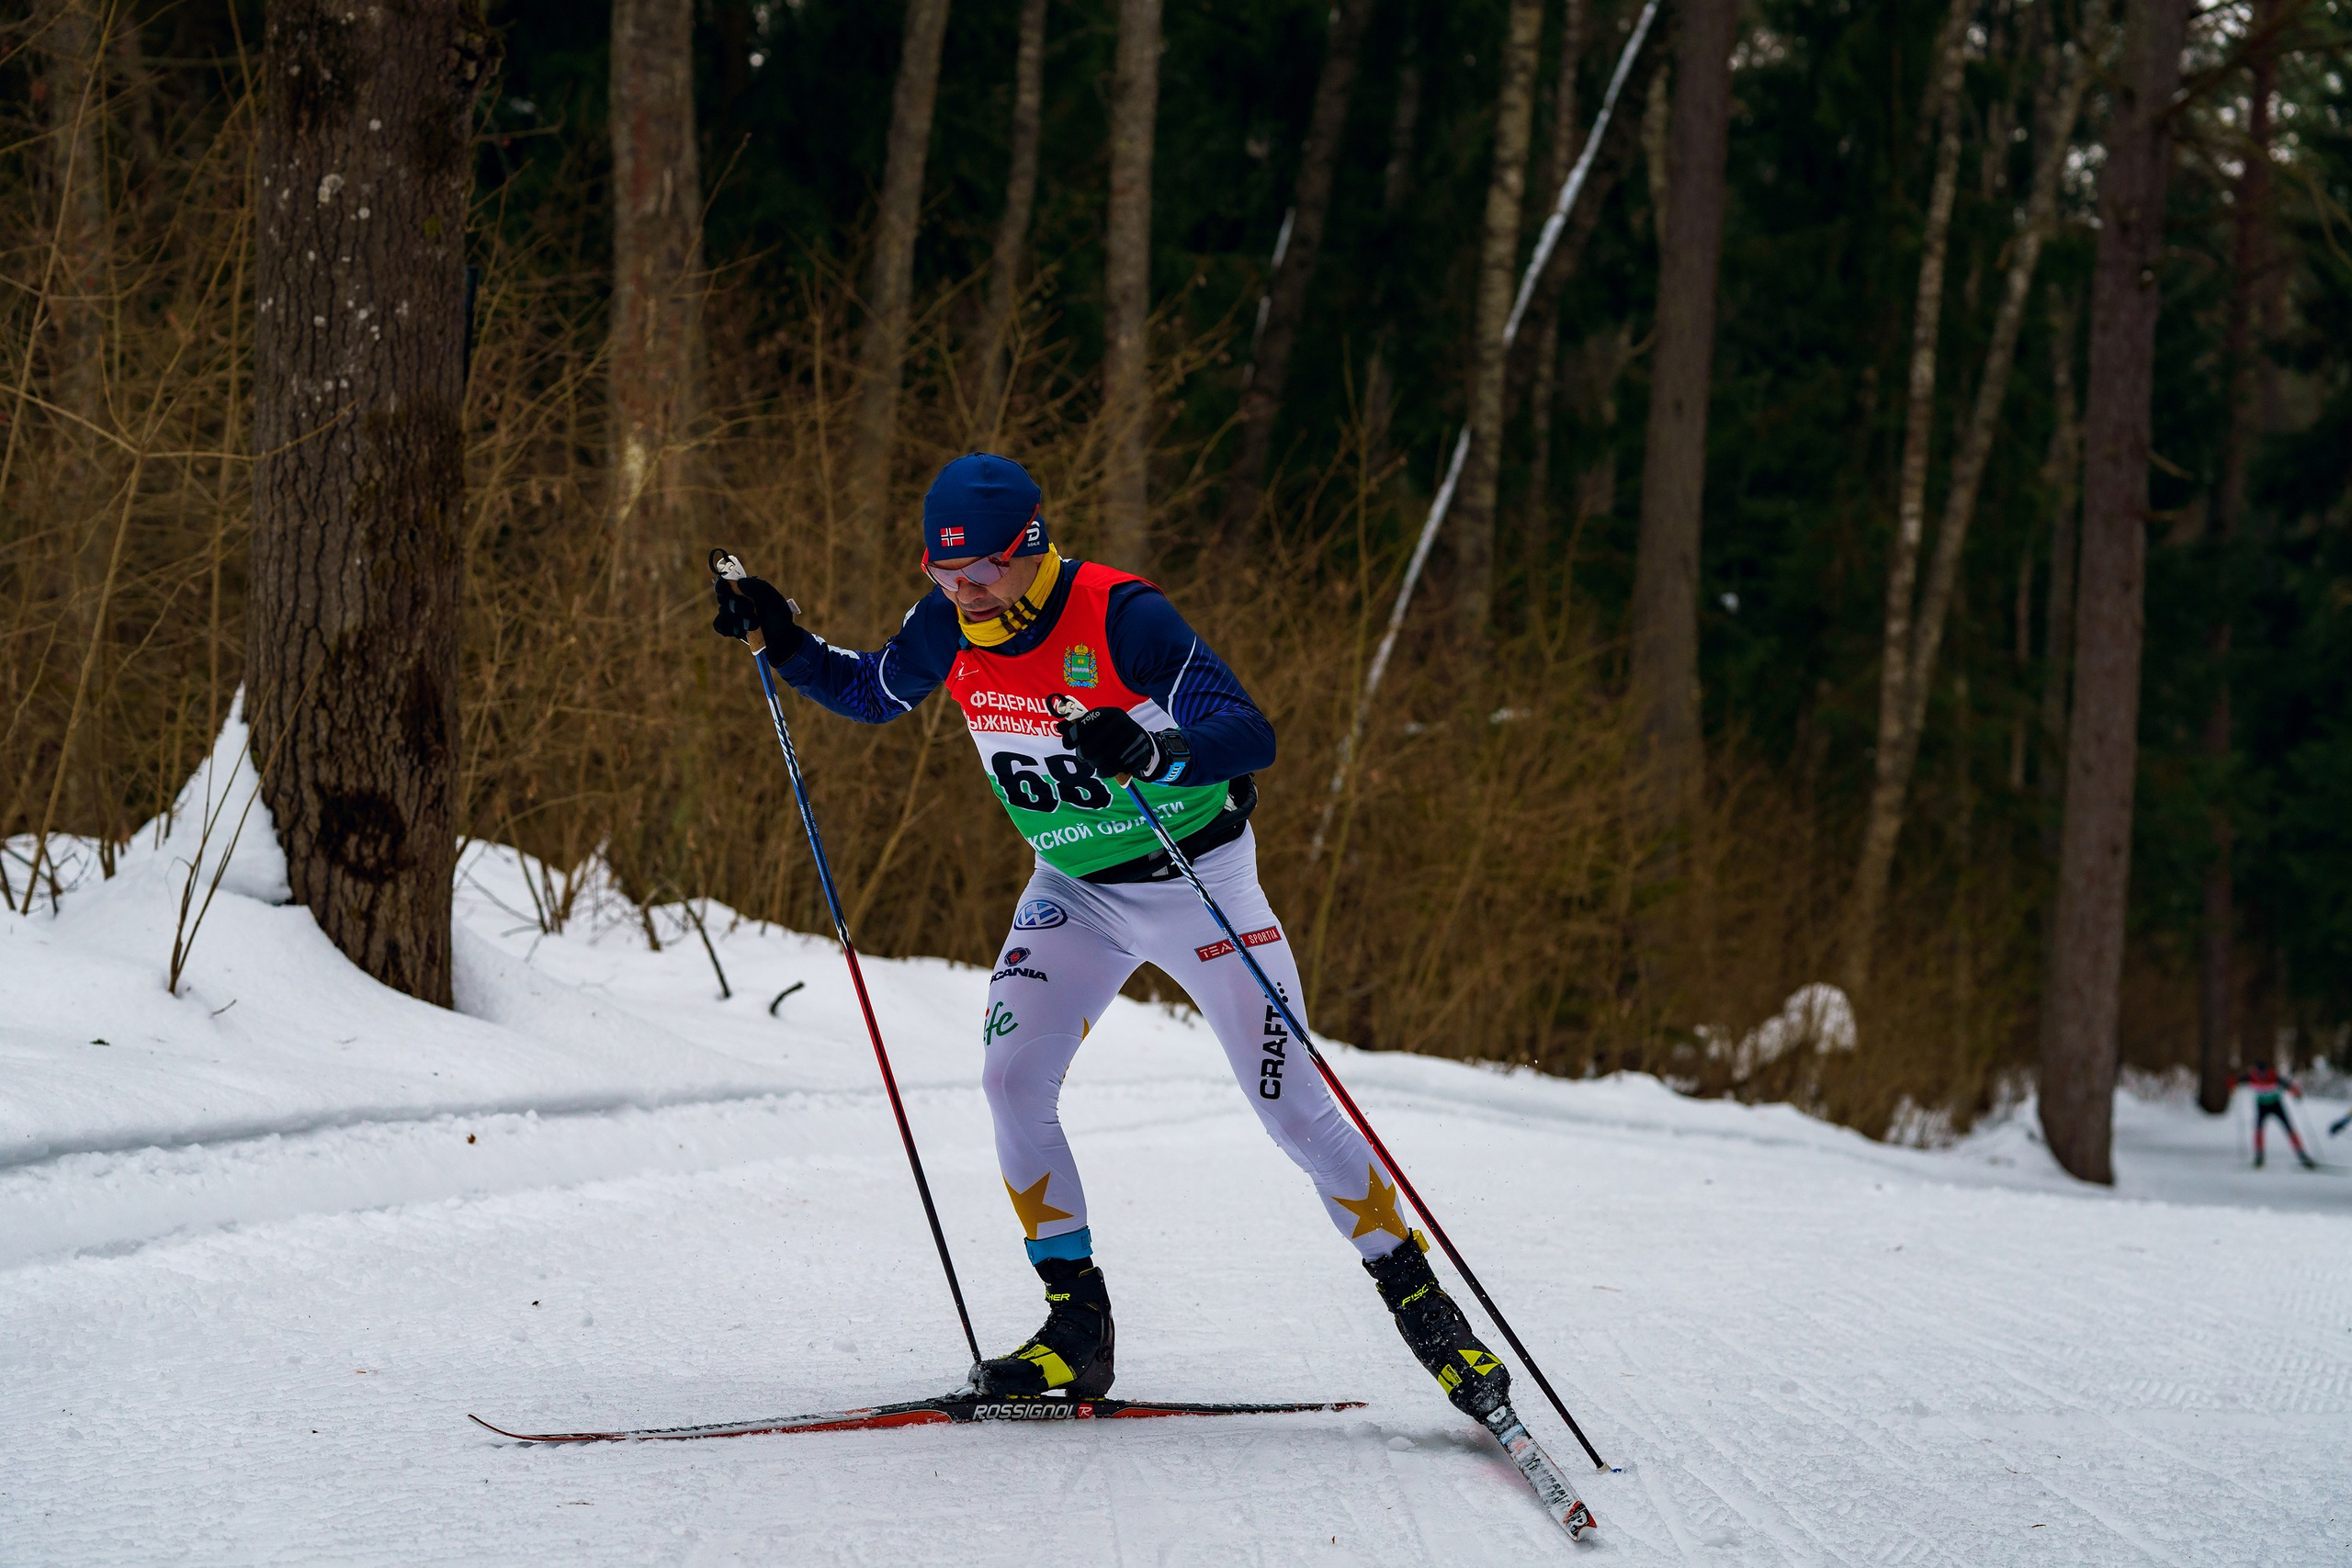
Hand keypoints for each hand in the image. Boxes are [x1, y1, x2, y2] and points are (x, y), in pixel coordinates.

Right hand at [711, 575, 804, 659]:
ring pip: (723, 612)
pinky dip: (729, 628)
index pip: (725, 582)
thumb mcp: (775, 600)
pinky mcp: (730, 627)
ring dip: (738, 620)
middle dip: (737, 606)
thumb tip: (740, 582)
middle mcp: (736, 599)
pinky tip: (741, 632)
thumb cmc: (779, 617)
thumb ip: (759, 588)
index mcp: (745, 588)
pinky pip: (719, 625)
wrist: (781, 640)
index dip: (722, 585)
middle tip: (751, 611)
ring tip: (755, 625)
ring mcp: (731, 613)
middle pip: (723, 598)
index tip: (727, 591)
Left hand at [1055, 702, 1187, 783]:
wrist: (1144, 746)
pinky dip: (1104, 771)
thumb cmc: (1114, 735)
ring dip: (1093, 764)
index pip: (1085, 724)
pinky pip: (1110, 769)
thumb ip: (1079, 726)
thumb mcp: (1100, 726)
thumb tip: (1059, 728)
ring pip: (1098, 760)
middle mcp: (1120, 723)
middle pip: (1089, 747)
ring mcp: (1129, 740)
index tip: (1068, 744)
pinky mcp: (1134, 756)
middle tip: (1084, 756)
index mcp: (1109, 713)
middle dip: (1083, 754)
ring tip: (1094, 762)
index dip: (1072, 736)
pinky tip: (1105, 768)